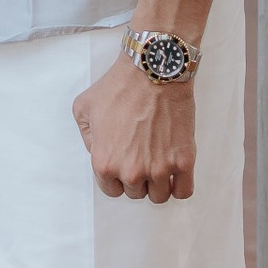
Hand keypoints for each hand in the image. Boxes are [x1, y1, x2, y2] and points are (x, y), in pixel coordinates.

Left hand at [72, 47, 197, 201]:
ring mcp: (159, 169)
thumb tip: (97, 151)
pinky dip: (179, 186)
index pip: (111, 189)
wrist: (154, 72)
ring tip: (158, 163)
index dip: (116, 177)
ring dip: (158, 183)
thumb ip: (87, 137)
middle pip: (136, 192)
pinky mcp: (184, 162)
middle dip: (137, 177)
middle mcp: (131, 171)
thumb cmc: (120, 86)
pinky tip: (176, 172)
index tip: (123, 163)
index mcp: (105, 162)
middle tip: (141, 155)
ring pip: (159, 196)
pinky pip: (184, 192)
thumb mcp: (84, 108)